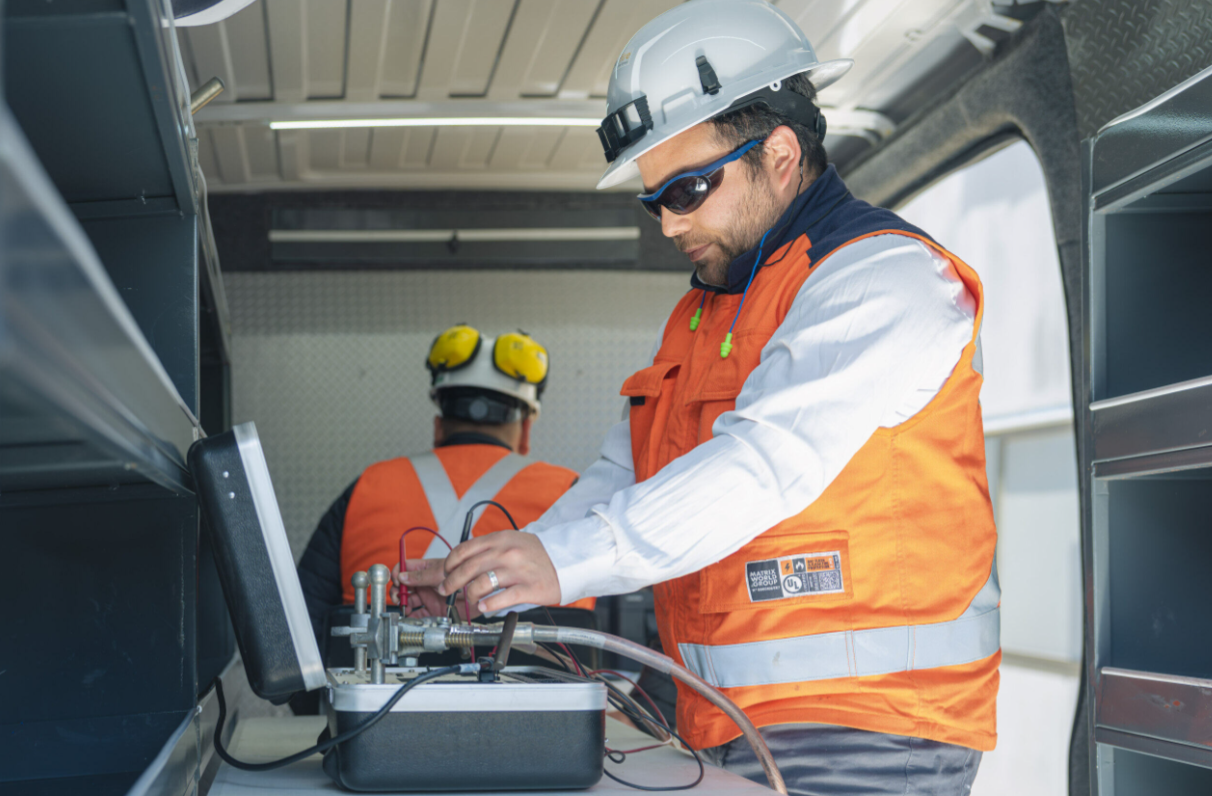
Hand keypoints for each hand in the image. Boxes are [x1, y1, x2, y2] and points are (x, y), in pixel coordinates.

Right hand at [394, 559, 473, 618]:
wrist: (478, 596)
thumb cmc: (464, 578)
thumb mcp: (439, 574)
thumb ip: (420, 576)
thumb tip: (402, 576)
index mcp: (425, 570)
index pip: (405, 568)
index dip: (398, 573)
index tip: (396, 580)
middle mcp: (425, 583)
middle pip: (403, 586)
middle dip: (397, 590)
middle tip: (398, 596)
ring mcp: (428, 597)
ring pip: (408, 600)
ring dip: (402, 604)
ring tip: (404, 607)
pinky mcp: (432, 610)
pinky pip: (417, 614)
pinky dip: (411, 616)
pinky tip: (410, 615)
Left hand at [439, 530, 560, 613]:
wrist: (567, 561)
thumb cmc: (538, 554)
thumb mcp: (512, 541)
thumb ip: (489, 547)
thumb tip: (463, 559)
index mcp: (500, 539)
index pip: (463, 550)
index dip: (449, 563)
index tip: (444, 572)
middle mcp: (507, 553)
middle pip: (467, 568)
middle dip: (451, 582)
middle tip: (446, 590)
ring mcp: (518, 570)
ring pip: (481, 584)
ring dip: (470, 595)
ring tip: (471, 600)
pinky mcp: (529, 588)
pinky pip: (502, 598)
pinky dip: (488, 604)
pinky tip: (484, 607)